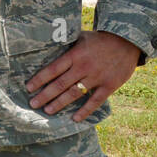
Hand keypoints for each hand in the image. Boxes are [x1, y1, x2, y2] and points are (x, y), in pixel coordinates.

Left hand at [26, 30, 141, 121]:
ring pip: (74, 93)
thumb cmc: (100, 39)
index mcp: (75, 55)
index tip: (29, 88)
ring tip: (47, 111)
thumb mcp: (81, 37)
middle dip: (45, 95)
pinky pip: (95, 101)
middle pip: (60, 84)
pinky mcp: (110, 85)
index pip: (53, 69)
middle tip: (33, 104)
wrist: (128, 41)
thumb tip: (46, 47)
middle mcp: (84, 67)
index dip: (40, 79)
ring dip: (59, 103)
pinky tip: (75, 119)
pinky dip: (85, 111)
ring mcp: (97, 77)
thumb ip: (66, 45)